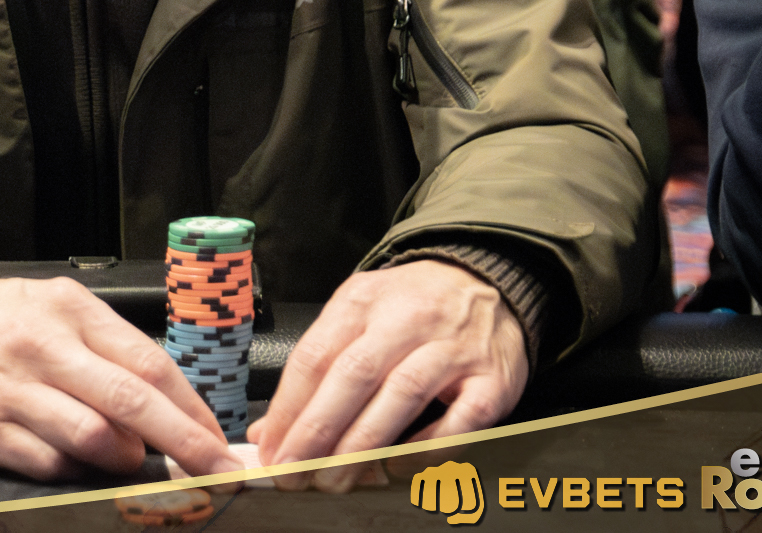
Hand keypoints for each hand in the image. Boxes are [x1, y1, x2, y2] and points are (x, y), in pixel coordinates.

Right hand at [0, 266, 242, 481]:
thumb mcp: (55, 305)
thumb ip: (107, 348)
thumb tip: (167, 402)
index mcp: (70, 311)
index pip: (148, 364)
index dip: (192, 409)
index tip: (219, 439)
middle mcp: (44, 349)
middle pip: (131, 404)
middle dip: (185, 444)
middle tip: (219, 471)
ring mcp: (13, 393)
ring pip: (94, 440)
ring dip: (128, 461)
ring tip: (134, 460)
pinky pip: (50, 465)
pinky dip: (78, 471)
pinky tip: (84, 464)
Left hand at [247, 262, 524, 491]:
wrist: (482, 282)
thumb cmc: (409, 307)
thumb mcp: (356, 316)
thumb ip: (317, 367)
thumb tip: (271, 429)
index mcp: (363, 301)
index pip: (316, 355)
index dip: (288, 407)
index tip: (270, 448)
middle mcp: (407, 319)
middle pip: (354, 375)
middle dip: (317, 431)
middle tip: (292, 472)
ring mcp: (453, 348)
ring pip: (401, 396)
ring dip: (362, 446)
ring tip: (334, 480)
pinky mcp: (492, 379)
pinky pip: (461, 419)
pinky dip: (428, 447)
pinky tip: (399, 467)